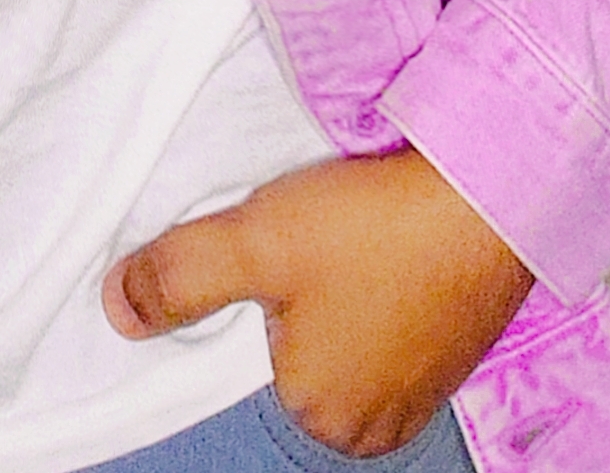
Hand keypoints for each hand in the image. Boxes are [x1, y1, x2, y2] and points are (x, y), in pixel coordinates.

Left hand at [101, 147, 533, 459]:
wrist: (491, 190)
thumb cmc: (379, 226)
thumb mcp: (257, 242)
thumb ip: (180, 277)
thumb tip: (118, 308)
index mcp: (323, 416)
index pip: (251, 359)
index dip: (251, 297)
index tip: (271, 249)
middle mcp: (377, 420)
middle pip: (300, 351)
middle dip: (297, 295)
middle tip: (315, 237)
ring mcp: (423, 387)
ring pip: (347, 332)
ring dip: (341, 286)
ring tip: (352, 234)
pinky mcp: (455, 347)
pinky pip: (392, 319)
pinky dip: (382, 282)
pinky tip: (385, 241)